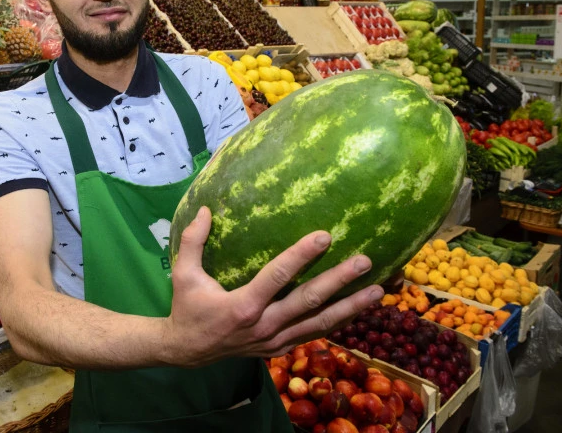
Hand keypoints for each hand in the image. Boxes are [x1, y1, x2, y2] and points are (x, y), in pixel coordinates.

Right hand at [164, 207, 383, 366]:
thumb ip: (193, 241)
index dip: (302, 255)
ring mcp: (276, 341)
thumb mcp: (183, 273)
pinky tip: (357, 310)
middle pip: (310, 301)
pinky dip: (337, 323)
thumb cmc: (187, 307)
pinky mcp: (281, 349)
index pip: (278, 276)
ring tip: (377, 291)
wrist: (187, 351)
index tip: (325, 235)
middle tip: (366, 261)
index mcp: (243, 305)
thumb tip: (204, 209)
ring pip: (320, 323)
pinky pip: (313, 334)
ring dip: (350, 307)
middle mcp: (265, 325)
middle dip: (340, 280)